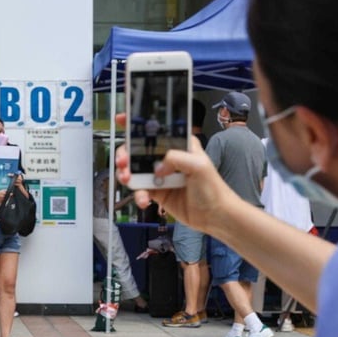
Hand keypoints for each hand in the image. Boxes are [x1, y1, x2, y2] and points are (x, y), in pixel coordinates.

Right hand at [113, 112, 235, 233]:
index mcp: (179, 145)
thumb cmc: (214, 189)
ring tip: (128, 180)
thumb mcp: (199, 165)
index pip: (156, 130)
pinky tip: (144, 200)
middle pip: (137, 150)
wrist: (214, 216)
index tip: (122, 120)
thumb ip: (176, 158)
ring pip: (134, 170)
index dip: (137, 123)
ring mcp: (160, 175)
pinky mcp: (156, 192)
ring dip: (127, 174)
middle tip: (123, 162)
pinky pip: (140, 190)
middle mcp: (167, 157)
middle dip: (125, 154)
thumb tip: (157, 165)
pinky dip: (138, 195)